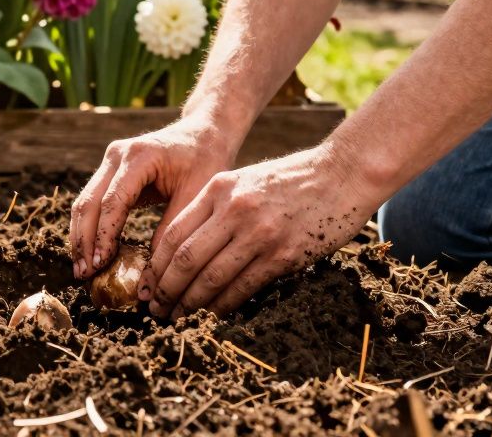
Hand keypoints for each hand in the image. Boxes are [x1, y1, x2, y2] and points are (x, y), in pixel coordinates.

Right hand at [70, 115, 237, 279]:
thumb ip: (171, 231)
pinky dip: (89, 228)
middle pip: (89, 202)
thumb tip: (150, 275)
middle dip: (84, 241)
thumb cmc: (206, 161)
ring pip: (84, 202)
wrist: (204, 132)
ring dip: (80, 237)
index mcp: (139, 156)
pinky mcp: (110, 170)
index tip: (101, 265)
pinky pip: (92, 201)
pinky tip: (90, 253)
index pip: (112, 201)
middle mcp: (117, 155)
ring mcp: (110, 160)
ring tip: (82, 270)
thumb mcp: (196, 196)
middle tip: (84, 275)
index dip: (104, 236)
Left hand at [140, 144, 380, 318]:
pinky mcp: (284, 254)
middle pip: (184, 258)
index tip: (148, 284)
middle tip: (155, 308)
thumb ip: (214, 208)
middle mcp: (235, 209)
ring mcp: (259, 233)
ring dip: (190, 303)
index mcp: (219, 188)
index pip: (173, 232)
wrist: (343, 174)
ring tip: (177, 317)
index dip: (155, 265)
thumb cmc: (290, 181)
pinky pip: (242, 287)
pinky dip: (222, 305)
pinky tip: (212, 314)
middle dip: (166, 289)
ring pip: (210, 277)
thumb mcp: (244, 181)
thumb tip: (182, 250)